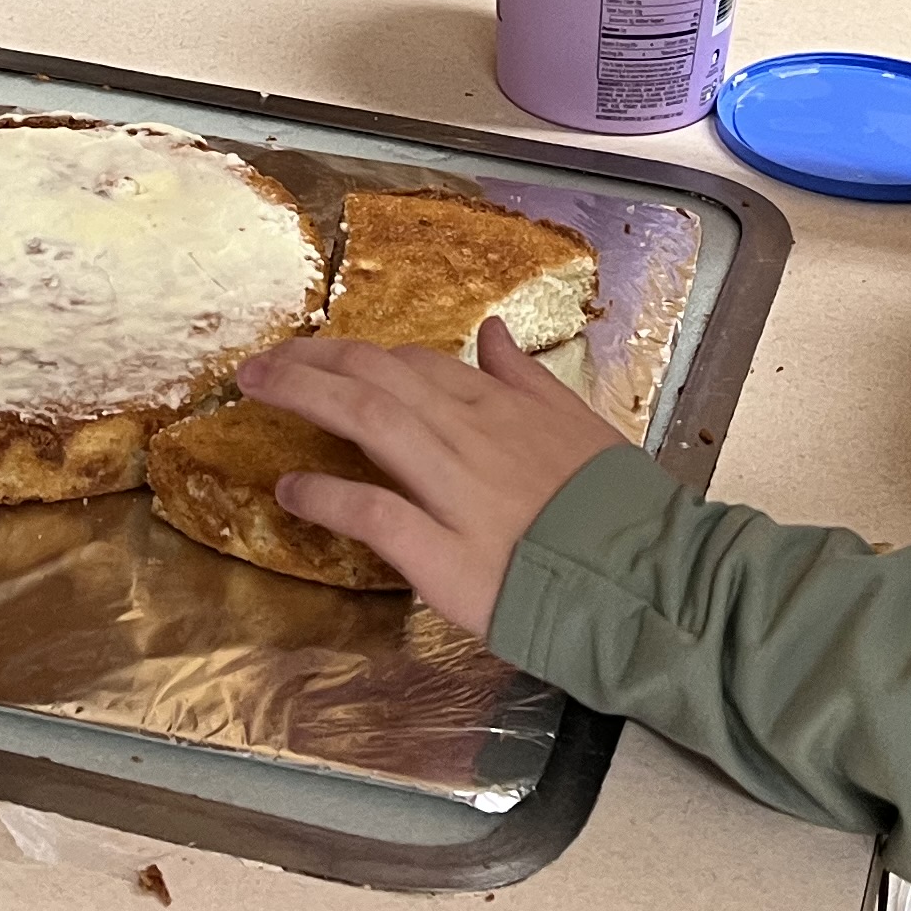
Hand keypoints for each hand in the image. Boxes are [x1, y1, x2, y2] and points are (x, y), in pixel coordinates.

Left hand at [233, 320, 624, 634]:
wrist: (655, 579)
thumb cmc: (621, 509)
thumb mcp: (582, 425)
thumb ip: (528, 379)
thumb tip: (492, 332)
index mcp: (503, 408)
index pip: (416, 365)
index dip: (359, 356)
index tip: (321, 358)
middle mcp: (472, 438)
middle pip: (376, 379)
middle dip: (311, 361)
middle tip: (259, 363)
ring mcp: (457, 495)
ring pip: (369, 422)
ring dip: (305, 396)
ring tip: (255, 388)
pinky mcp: (448, 557)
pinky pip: (376, 515)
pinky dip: (327, 497)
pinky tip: (290, 490)